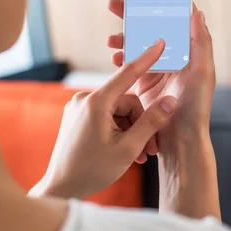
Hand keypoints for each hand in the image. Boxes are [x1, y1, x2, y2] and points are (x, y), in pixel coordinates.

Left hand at [29, 40, 177, 200]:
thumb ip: (151, 122)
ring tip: (136, 156)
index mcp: (96, 102)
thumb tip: (170, 101)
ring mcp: (79, 107)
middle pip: (126, 101)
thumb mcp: (128, 148)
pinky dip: (117, 130)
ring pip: (117, 110)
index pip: (127, 73)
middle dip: (140, 123)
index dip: (147, 58)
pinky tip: (122, 151)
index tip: (159, 42)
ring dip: (130, 130)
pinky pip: (106, 115)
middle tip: (149, 150)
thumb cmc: (91, 171)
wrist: (60, 188)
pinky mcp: (77, 116)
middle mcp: (85, 99)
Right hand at [108, 0, 214, 136]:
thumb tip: (196, 12)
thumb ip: (201, 42)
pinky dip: (121, 58)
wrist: (180, 141)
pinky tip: (114, 58)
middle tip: (115, 4)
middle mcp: (173, 57)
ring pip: (137, 45)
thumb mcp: (203, 73)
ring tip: (112, 39)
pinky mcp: (144, 83)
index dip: (157, 5)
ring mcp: (157, 70)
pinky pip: (130, 64)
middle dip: (132, 15)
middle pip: (151, 28)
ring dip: (123, 38)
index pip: (171, 20)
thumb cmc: (196, 108)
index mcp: (188, 51)